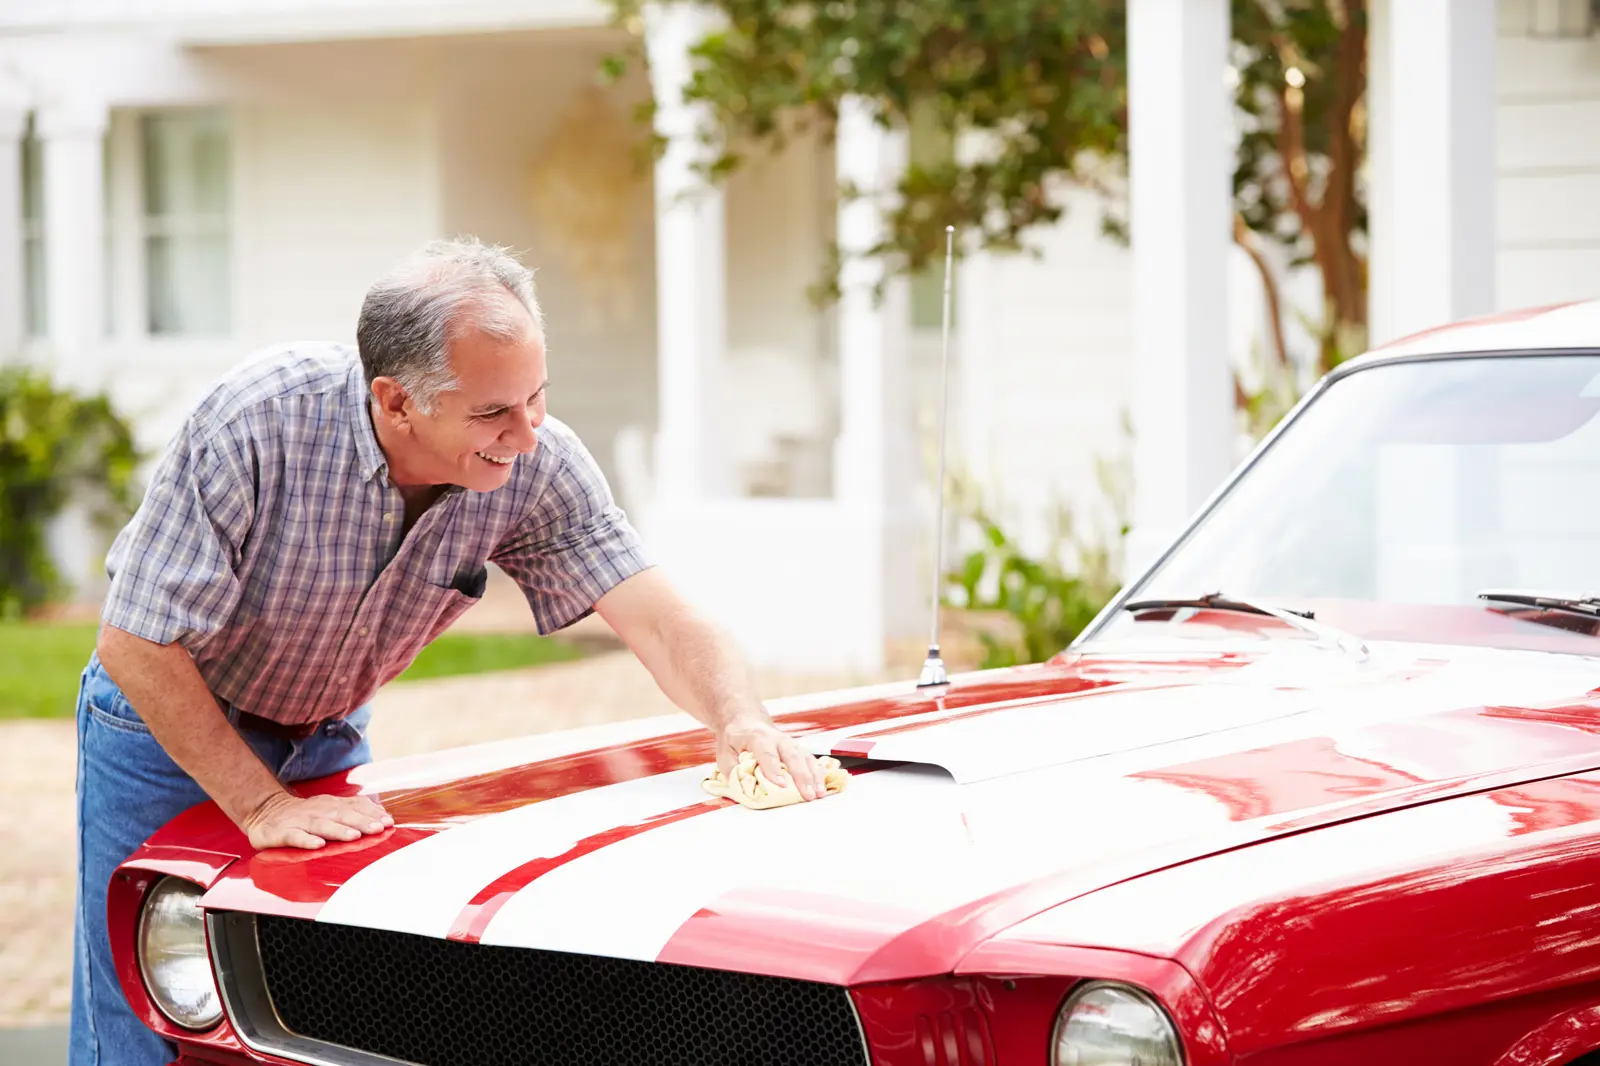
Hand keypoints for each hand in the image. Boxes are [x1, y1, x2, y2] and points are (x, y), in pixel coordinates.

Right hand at [241, 791, 392, 850]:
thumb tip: (381, 817)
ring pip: (321, 824)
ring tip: (354, 836)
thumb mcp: (328, 810)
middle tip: (378, 828)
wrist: (264, 811)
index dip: (371, 813)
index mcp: (330, 805)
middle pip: (342, 814)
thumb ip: (352, 812)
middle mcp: (317, 810)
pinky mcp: (281, 832)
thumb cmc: (304, 815)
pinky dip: (306, 840)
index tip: (388, 822)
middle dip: (361, 821)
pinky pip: (295, 836)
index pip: (354, 806)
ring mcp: (299, 821)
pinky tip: (317, 845)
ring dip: (338, 830)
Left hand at [715, 713, 828, 800]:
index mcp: (757, 737)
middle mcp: (777, 738)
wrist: (745, 720)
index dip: (773, 770)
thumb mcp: (724, 752)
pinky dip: (819, 772)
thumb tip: (743, 789)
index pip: (767, 754)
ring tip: (820, 793)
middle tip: (807, 795)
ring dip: (814, 776)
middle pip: (792, 756)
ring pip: (805, 757)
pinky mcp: (797, 749)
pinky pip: (811, 760)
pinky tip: (824, 785)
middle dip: (801, 777)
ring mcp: (789, 743)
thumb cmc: (735, 738)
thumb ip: (733, 771)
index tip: (781, 785)